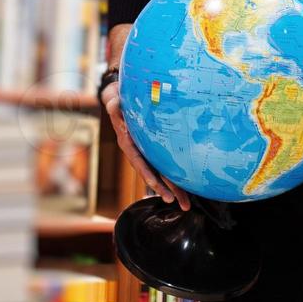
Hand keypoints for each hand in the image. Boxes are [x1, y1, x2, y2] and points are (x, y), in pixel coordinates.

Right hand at [102, 80, 190, 210]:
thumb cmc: (119, 97)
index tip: (154, 185)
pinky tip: (189, 186)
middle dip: (165, 188)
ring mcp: (148, 152)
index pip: (138, 160)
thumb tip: (113, 105)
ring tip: (186, 204)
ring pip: (162, 172)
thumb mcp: (114, 98)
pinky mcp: (156, 150)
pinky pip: (166, 164)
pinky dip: (176, 176)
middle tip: (177, 202)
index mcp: (128, 142)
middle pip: (153, 172)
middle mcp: (139, 151)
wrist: (123, 97)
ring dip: (174, 188)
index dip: (146, 173)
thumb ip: (114, 103)